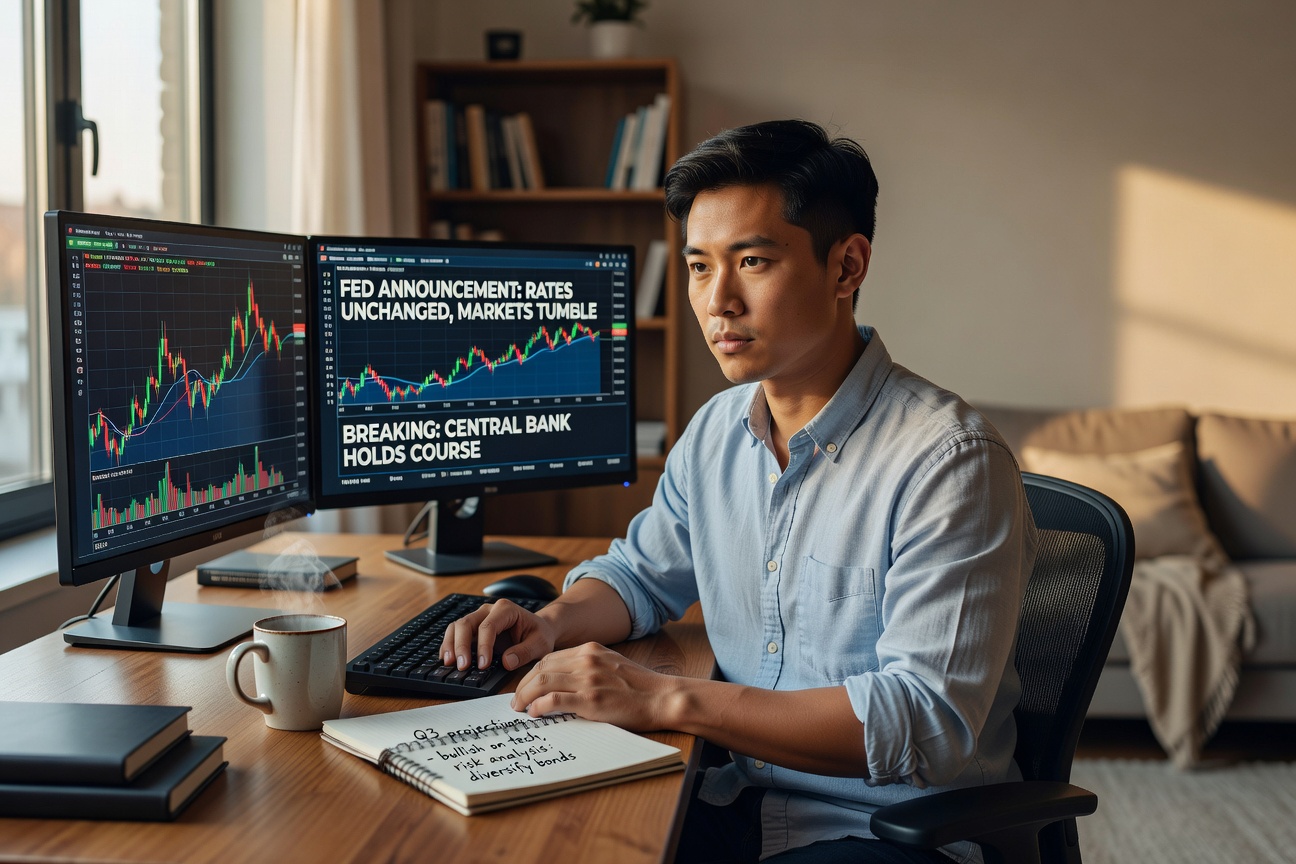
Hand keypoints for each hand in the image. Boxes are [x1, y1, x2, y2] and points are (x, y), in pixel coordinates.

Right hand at [442, 599, 557, 671]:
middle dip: (462, 645)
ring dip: (451, 645)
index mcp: (506, 609)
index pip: (488, 626)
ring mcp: (479, 618)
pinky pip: (456, 634)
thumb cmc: (539, 634)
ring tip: (450, 664)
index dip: (483, 646)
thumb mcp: (540, 644)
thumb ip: (525, 652)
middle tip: (462, 667)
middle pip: (467, 623)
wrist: (538, 629)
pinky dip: (450, 646)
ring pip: (457, 627)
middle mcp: (489, 610)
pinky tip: (448, 659)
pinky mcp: (473, 629)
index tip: (483, 665)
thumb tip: (506, 661)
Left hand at [510, 642, 674, 731]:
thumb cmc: (641, 686)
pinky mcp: (591, 700)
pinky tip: (535, 713)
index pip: (550, 658)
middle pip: (541, 668)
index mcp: (591, 650)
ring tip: (520, 708)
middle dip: (523, 685)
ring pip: (542, 681)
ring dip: (525, 696)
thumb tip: (565, 681)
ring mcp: (588, 679)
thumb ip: (590, 667)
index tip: (525, 686)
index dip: (531, 673)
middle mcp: (586, 660)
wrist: (662, 697)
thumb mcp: (613, 665)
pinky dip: (539, 706)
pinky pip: (554, 699)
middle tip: (516, 700)